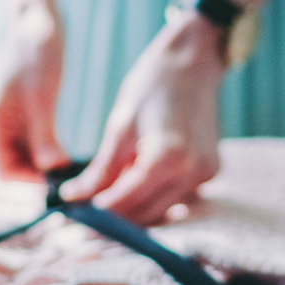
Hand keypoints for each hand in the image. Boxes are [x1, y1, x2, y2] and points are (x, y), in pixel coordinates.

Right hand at [0, 3, 68, 179]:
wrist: (34, 26)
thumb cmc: (37, 56)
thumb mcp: (43, 101)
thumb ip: (44, 138)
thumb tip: (51, 169)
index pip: (4, 171)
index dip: (30, 183)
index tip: (59, 187)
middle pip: (10, 166)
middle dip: (37, 175)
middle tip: (70, 181)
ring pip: (18, 157)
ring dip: (41, 165)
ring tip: (70, 168)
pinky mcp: (9, 118)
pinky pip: (23, 144)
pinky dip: (42, 151)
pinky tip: (64, 154)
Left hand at [59, 15, 226, 225]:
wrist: (193, 64)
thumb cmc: (152, 85)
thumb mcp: (119, 125)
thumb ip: (101, 169)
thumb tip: (74, 198)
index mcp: (168, 156)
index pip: (127, 200)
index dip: (98, 214)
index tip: (74, 219)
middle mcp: (193, 171)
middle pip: (147, 214)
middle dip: (114, 221)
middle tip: (83, 219)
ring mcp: (206, 174)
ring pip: (162, 211)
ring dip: (134, 213)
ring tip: (103, 204)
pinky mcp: (210, 172)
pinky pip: (176, 198)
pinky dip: (153, 199)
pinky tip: (132, 188)